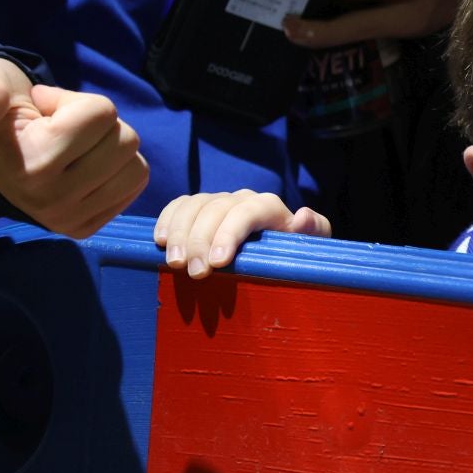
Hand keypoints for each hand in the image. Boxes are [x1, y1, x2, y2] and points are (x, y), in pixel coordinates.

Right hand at [0, 57, 148, 237]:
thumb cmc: (0, 110)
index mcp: (28, 166)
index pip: (101, 113)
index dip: (74, 102)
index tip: (43, 111)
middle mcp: (49, 202)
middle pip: (126, 139)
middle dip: (97, 125)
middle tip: (63, 130)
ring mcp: (69, 220)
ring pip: (136, 164)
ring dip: (110, 146)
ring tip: (74, 147)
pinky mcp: (86, 228)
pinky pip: (135, 184)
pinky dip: (119, 169)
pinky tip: (85, 166)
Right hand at [152, 189, 330, 277]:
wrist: (280, 252)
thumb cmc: (295, 253)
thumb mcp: (311, 246)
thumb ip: (314, 231)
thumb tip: (302, 217)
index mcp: (270, 207)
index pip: (248, 211)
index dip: (230, 233)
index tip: (218, 263)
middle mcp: (242, 199)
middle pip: (216, 209)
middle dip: (201, 240)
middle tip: (194, 273)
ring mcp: (218, 202)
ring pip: (194, 206)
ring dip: (179, 233)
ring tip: (173, 263)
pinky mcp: (199, 209)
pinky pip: (179, 206)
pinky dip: (167, 220)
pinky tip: (159, 242)